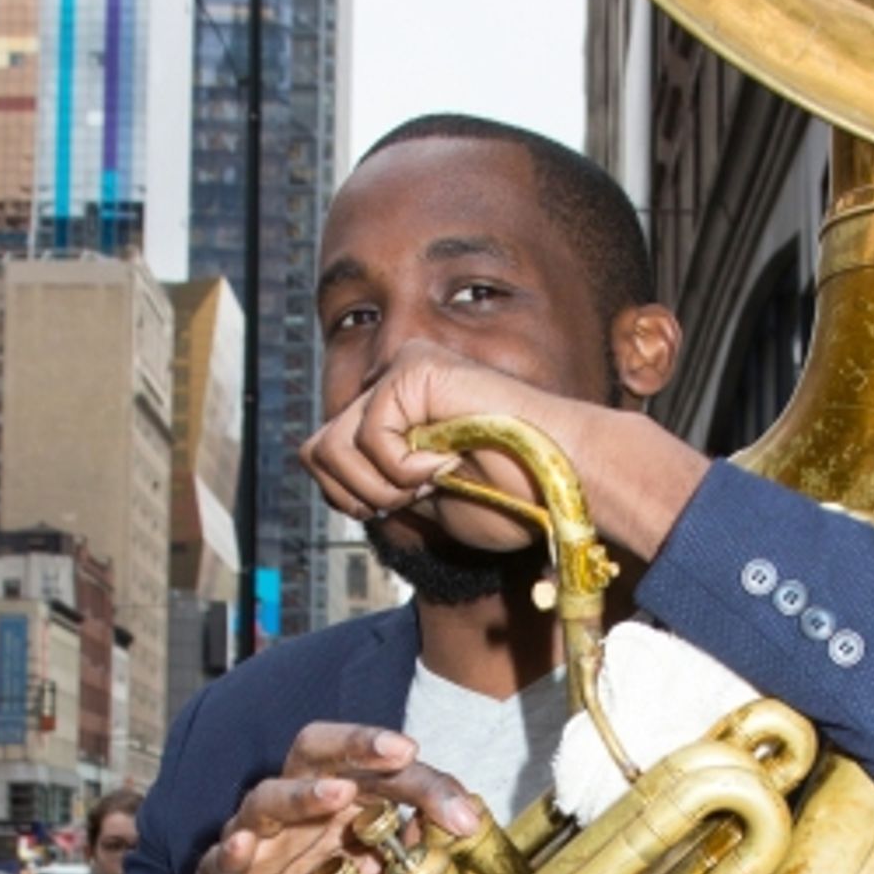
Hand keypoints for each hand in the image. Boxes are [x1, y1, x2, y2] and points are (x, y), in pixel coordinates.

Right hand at [192, 721, 481, 873]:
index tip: (461, 810)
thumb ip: (415, 862)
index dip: (421, 784)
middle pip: (316, 755)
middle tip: (400, 751)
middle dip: (358, 745)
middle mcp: (295, 814)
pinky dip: (232, 852)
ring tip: (337, 794)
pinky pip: (220, 863)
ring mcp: (255, 844)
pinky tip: (245, 845)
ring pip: (267, 800)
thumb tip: (463, 828)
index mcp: (338, 809)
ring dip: (303, 794)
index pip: (378, 775)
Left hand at [301, 342, 583, 551]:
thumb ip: (370, 480)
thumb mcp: (419, 499)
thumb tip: (312, 459)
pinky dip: (403, 468)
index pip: (323, 457)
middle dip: (359, 495)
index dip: (351, 497)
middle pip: (315, 452)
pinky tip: (448, 463)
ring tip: (431, 481)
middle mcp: (391, 390)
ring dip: (380, 485)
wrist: (561, 484)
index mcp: (393, 420)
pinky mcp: (414, 368)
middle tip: (418, 496)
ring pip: (330, 446)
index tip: (409, 505)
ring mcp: (401, 375)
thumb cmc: (511, 497)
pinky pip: (368, 434)